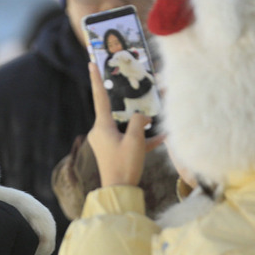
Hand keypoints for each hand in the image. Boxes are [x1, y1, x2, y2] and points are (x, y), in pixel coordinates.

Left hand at [86, 63, 164, 186]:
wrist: (119, 191)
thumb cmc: (125, 164)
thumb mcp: (135, 140)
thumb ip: (139, 122)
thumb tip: (142, 117)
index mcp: (102, 126)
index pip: (99, 97)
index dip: (96, 79)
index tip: (91, 63)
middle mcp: (101, 131)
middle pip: (115, 111)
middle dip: (127, 103)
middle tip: (133, 88)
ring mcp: (107, 141)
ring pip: (125, 125)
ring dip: (140, 124)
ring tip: (155, 116)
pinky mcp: (115, 151)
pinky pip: (129, 139)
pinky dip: (143, 139)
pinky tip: (162, 137)